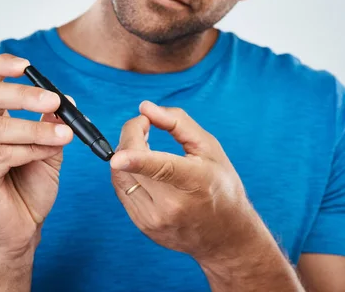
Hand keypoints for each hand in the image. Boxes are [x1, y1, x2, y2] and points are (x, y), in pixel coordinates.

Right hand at [0, 54, 73, 260]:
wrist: (19, 232)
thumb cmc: (29, 188)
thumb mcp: (46, 148)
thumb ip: (51, 124)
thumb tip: (65, 98)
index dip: (2, 66)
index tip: (28, 65)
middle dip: (25, 94)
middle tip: (55, 101)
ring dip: (36, 128)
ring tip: (66, 136)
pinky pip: (2, 154)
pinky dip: (31, 149)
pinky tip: (50, 152)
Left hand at [110, 100, 259, 262]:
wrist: (225, 236)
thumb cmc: (220, 185)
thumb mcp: (209, 148)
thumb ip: (177, 122)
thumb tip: (144, 108)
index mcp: (195, 182)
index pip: (162, 169)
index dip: (137, 160)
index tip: (118, 157)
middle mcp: (172, 205)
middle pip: (131, 166)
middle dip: (131, 136)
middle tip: (145, 126)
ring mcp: (154, 219)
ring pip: (120, 176)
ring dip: (125, 154)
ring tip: (145, 147)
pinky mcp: (143, 225)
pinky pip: (122, 190)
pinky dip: (127, 173)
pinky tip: (144, 169)